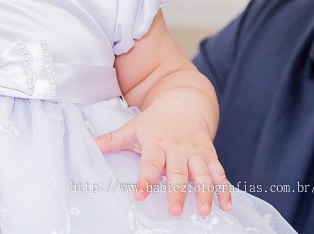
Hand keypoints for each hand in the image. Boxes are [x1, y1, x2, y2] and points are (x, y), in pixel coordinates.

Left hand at [94, 93, 231, 216]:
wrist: (184, 103)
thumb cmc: (155, 121)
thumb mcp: (132, 128)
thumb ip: (112, 140)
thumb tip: (87, 146)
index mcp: (156, 142)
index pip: (150, 163)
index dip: (145, 180)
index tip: (140, 196)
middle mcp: (177, 148)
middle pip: (178, 171)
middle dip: (177, 191)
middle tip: (175, 211)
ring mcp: (196, 152)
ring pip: (202, 173)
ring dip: (205, 192)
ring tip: (204, 211)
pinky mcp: (210, 155)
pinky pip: (219, 173)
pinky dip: (224, 189)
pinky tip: (226, 205)